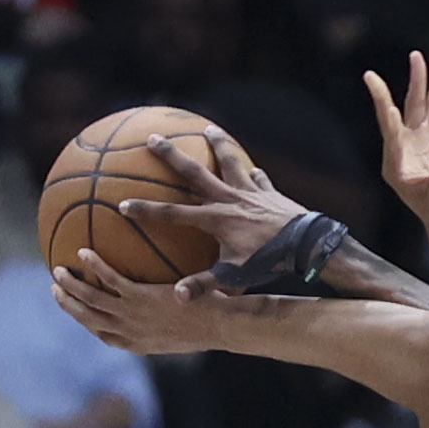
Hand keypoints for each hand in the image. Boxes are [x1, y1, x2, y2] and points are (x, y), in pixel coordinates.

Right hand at [51, 250, 246, 355]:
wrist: (225, 326)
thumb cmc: (212, 326)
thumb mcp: (187, 330)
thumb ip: (171, 321)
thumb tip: (172, 305)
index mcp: (141, 343)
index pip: (106, 337)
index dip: (88, 324)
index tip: (77, 312)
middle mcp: (132, 332)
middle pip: (89, 320)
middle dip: (69, 306)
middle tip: (54, 289)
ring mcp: (134, 315)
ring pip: (91, 301)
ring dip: (70, 287)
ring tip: (58, 270)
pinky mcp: (142, 298)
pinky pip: (110, 280)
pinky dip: (94, 266)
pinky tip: (84, 251)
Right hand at [116, 125, 308, 299]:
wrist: (306, 246)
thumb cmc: (268, 262)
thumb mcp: (234, 276)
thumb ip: (204, 284)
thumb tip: (177, 297)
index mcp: (214, 219)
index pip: (172, 214)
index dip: (146, 210)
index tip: (122, 204)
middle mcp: (229, 199)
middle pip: (194, 173)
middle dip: (172, 156)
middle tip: (153, 138)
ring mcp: (250, 192)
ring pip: (229, 162)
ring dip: (218, 145)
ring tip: (208, 130)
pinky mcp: (270, 193)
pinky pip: (259, 179)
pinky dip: (255, 174)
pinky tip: (253, 168)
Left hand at [364, 51, 428, 227]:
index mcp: (396, 165)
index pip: (389, 134)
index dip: (387, 117)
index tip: (387, 107)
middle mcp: (403, 149)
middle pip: (397, 113)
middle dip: (389, 93)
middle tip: (371, 75)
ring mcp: (418, 141)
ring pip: (417, 107)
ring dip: (418, 83)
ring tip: (418, 58)